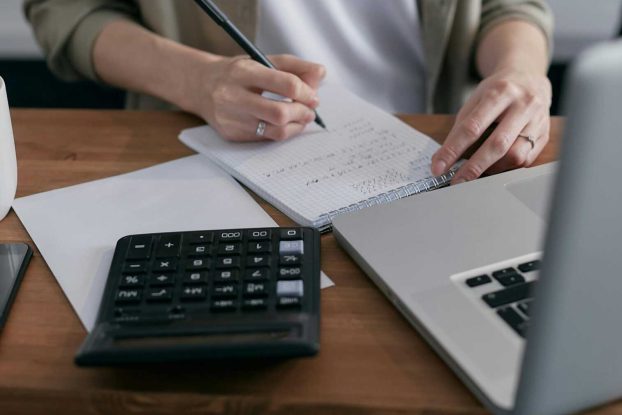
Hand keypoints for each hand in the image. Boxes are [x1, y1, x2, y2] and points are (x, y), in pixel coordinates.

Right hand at [190, 54, 325, 141]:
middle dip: (302, 113)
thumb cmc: (239, 73)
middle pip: (280, 113)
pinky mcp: (231, 134)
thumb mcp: (263, 60)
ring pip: (275, 131)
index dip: (306, 92)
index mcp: (243, 72)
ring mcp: (230, 118)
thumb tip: (321, 75)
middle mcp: (233, 96)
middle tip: (310, 111)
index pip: (286, 84)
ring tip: (301, 118)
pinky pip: (265, 138)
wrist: (201, 86)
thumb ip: (295, 66)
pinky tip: (285, 124)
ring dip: (296, 126)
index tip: (313, 96)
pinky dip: (281, 132)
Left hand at [431, 68, 551, 183]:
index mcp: (500, 92)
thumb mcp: (476, 98)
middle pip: (497, 144)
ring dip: (493, 169)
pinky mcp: (545, 134)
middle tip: (457, 182)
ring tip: (478, 172)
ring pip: (515, 155)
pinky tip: (496, 166)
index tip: (439, 167)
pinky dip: (507, 167)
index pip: (472, 127)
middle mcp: (523, 105)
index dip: (453, 150)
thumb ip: (462, 126)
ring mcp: (538, 120)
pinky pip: (526, 159)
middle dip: (474, 167)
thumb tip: (444, 158)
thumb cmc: (498, 90)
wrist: (528, 77)